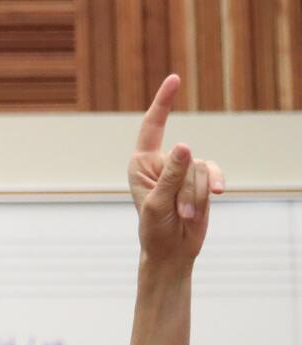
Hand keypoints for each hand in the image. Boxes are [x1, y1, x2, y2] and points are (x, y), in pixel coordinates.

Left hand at [128, 74, 225, 271]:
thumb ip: (172, 174)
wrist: (171, 251)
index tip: (175, 79)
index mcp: (141, 163)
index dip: (163, 102)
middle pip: (185, 158)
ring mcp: (183, 170)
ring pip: (201, 168)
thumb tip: (185, 144)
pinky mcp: (201, 180)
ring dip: (196, 195)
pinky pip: (214, 174)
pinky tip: (217, 196)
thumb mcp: (158, 202)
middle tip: (175, 213)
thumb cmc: (154, 228)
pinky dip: (213, 186)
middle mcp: (162, 161)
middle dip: (185, 188)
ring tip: (184, 215)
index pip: (153, 126)